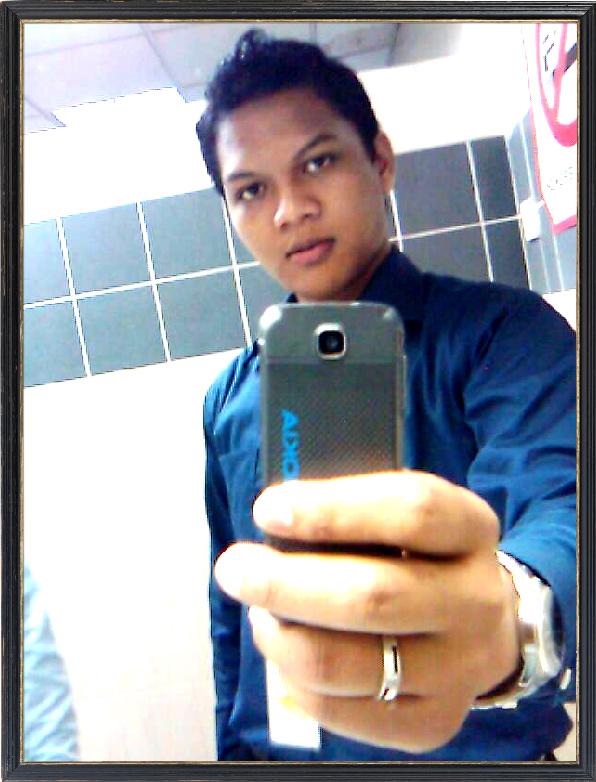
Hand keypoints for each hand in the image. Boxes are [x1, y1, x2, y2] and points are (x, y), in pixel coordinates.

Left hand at [214, 471, 519, 751]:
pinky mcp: (432, 721)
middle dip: (283, 582)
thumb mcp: (406, 514)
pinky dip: (294, 679)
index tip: (268, 509)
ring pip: (344, 662)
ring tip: (260, 612)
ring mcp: (459, 669)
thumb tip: (274, 521)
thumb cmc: (421, 554)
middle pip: (371, 596)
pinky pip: (340, 710)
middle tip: (235, 568)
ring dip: (279, 635)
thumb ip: (352, 510)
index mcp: (471, 529)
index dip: (332, 509)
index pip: (411, 510)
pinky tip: (286, 649)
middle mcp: (476, 601)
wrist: (485, 625)